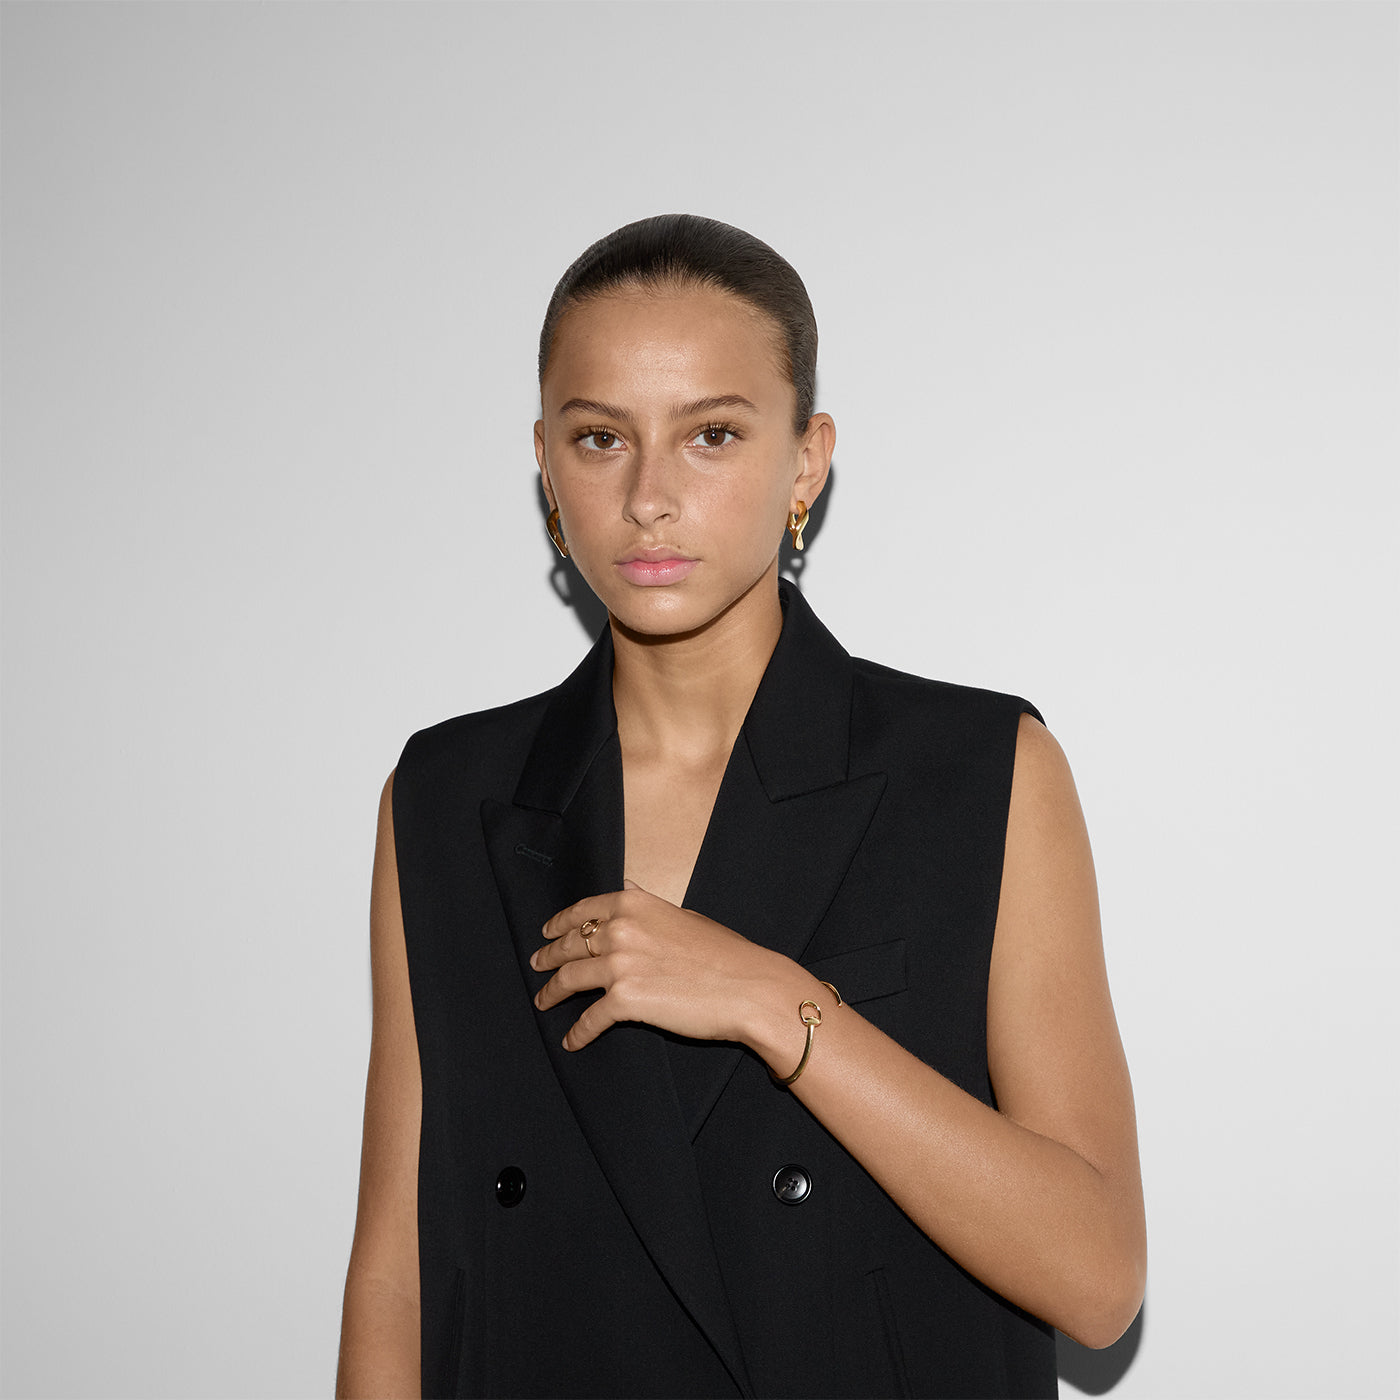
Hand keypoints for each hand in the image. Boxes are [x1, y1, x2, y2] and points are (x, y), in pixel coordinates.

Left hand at [531, 881, 799, 1051]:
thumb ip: (647, 905)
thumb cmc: (724, 954)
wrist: (749, 988)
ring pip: (569, 979)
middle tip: (538, 966)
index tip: (547, 932)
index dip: (559, 923)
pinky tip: (572, 1041)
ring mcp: (619, 965)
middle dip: (549, 957)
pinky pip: (589, 1019)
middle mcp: (620, 930)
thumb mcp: (682, 915)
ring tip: (543, 1001)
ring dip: (552, 993)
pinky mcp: (624, 1000)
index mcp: (633, 905)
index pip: (582, 911)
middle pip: (570, 945)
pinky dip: (578, 1033)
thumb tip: (627, 887)